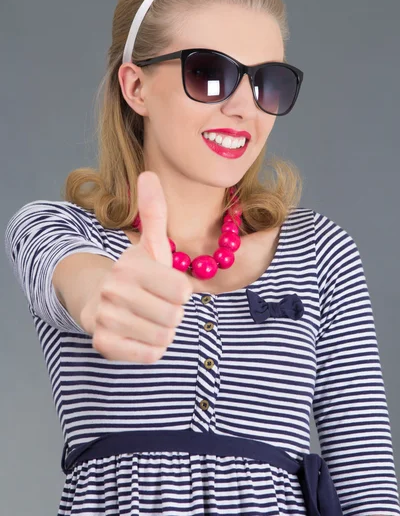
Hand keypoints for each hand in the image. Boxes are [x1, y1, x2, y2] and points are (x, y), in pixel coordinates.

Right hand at [86, 171, 192, 363]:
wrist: (98, 298)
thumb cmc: (136, 273)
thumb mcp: (149, 243)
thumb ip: (153, 211)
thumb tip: (148, 173)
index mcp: (131, 265)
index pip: (182, 291)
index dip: (180, 292)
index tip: (166, 287)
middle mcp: (114, 290)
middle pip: (175, 316)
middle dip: (172, 314)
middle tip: (156, 305)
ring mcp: (106, 317)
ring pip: (163, 337)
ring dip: (162, 331)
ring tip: (147, 318)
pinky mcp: (103, 343)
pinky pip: (148, 355)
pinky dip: (151, 349)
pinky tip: (140, 335)